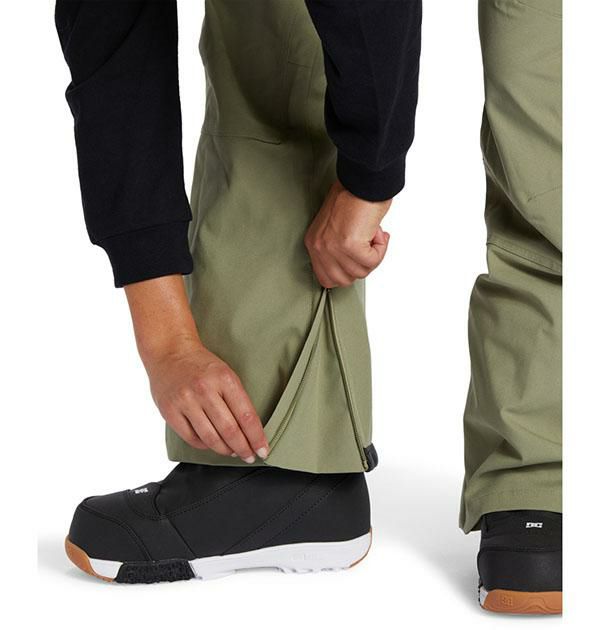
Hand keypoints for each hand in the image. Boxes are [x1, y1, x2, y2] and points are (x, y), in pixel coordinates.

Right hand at [125, 275, 267, 462]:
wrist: (169, 351)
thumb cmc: (202, 364)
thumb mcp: (226, 374)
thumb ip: (237, 399)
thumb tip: (250, 431)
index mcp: (224, 379)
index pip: (247, 416)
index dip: (257, 437)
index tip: (263, 450)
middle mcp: (205, 390)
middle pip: (230, 430)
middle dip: (244, 448)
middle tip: (250, 456)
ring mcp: (186, 401)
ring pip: (211, 438)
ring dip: (225, 450)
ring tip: (233, 452)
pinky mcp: (170, 411)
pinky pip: (192, 438)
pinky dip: (205, 445)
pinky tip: (212, 444)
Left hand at [304, 180, 391, 287]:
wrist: (362, 180)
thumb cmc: (353, 195)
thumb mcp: (335, 226)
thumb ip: (338, 248)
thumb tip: (352, 264)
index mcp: (314, 243)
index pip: (326, 278)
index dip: (347, 272)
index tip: (358, 258)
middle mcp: (319, 248)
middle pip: (344, 280)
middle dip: (361, 266)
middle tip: (367, 245)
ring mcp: (333, 248)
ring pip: (360, 272)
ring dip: (374, 255)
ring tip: (373, 234)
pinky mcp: (350, 245)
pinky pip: (372, 262)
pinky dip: (381, 249)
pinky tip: (378, 233)